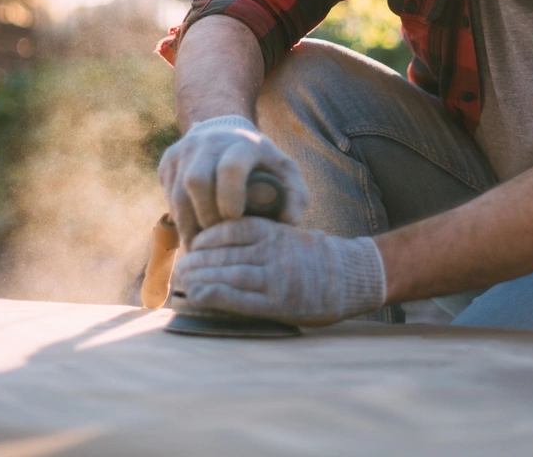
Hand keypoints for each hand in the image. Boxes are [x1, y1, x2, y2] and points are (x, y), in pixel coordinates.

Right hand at [157, 115, 308, 245]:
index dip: (230, 196)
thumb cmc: (261, 163)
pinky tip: (195, 233)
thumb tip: (287, 222)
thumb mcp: (284, 172)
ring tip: (205, 244)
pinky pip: (168, 196)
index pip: (230, 167)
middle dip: (207, 215)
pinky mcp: (168, 160)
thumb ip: (295, 195)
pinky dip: (181, 220)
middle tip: (219, 237)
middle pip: (196, 181)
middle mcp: (210, 142)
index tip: (235, 217)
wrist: (225, 133)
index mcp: (243, 143)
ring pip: (177, 194)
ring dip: (190, 225)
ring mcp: (185, 150)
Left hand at [172, 217, 385, 326]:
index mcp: (273, 231)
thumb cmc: (314, 258)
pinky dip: (215, 295)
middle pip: (223, 252)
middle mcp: (272, 251)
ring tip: (183, 282)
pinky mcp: (278, 302)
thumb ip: (261, 238)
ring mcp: (275, 276)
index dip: (205, 238)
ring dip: (199, 278)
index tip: (193, 246)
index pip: (229, 229)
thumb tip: (220, 246)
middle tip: (180, 268)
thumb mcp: (288, 235)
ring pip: (227, 273)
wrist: (351, 277)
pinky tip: (197, 296)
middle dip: (196, 260)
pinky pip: (240, 298)